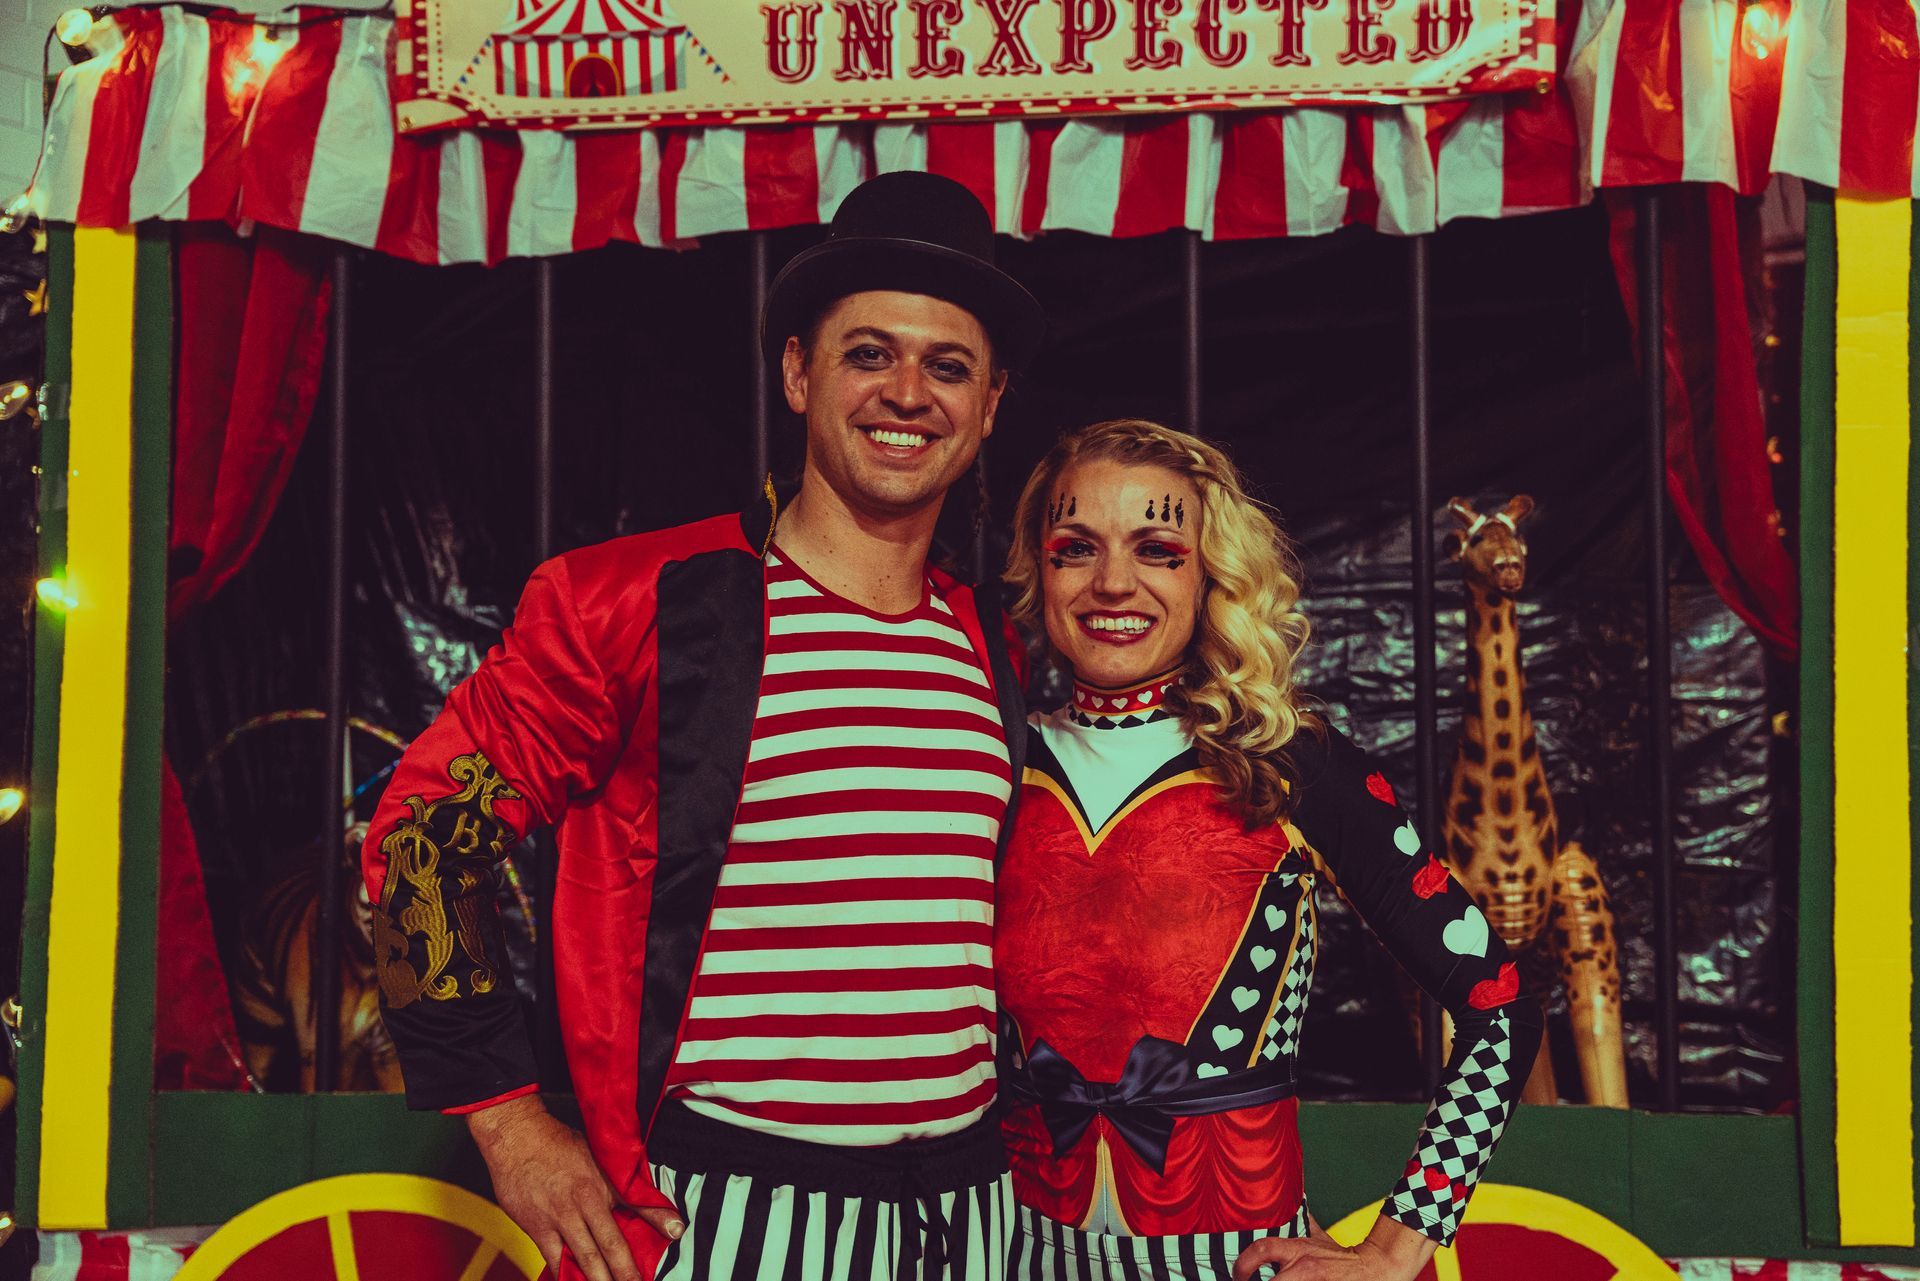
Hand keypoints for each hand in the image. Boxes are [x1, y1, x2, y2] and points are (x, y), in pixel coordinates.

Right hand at [467, 1096, 684, 1280]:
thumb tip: (666, 1213)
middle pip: (608, 1248)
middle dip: (622, 1273)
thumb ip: (632, 1189)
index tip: (656, 1261)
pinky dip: (565, 1274)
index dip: (646, 1238)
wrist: (517, 1139)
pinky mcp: (536, 1229)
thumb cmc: (561, 1146)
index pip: (633, 1214)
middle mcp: (581, 1205)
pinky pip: (553, 1260)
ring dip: (596, 1279)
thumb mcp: (601, 1160)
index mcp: (601, 1186)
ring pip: (582, 1259)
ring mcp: (558, 1219)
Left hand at [1232, 1214, 1431, 1280]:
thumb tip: (1297, 1199)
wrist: (1376, 1269)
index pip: (1263, 1249)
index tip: (1236, 1274)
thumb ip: (1305, 1224)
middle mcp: (1303, 1268)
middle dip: (1249, 1279)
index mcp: (1299, 1251)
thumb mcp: (1321, 1238)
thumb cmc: (1344, 1257)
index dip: (1243, 1262)